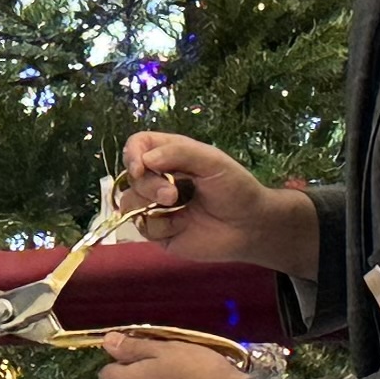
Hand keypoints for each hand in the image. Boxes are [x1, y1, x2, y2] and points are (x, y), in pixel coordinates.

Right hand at [117, 132, 318, 277]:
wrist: (250, 227)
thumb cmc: (236, 189)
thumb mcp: (212, 161)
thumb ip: (179, 153)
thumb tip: (144, 160)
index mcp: (170, 155)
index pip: (137, 146)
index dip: (132, 154)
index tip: (140, 167)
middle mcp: (159, 178)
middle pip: (131, 176)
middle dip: (148, 185)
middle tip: (171, 196)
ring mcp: (156, 206)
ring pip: (129, 202)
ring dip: (148, 205)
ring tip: (175, 207)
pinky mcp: (159, 232)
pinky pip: (143, 227)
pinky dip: (159, 226)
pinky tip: (181, 226)